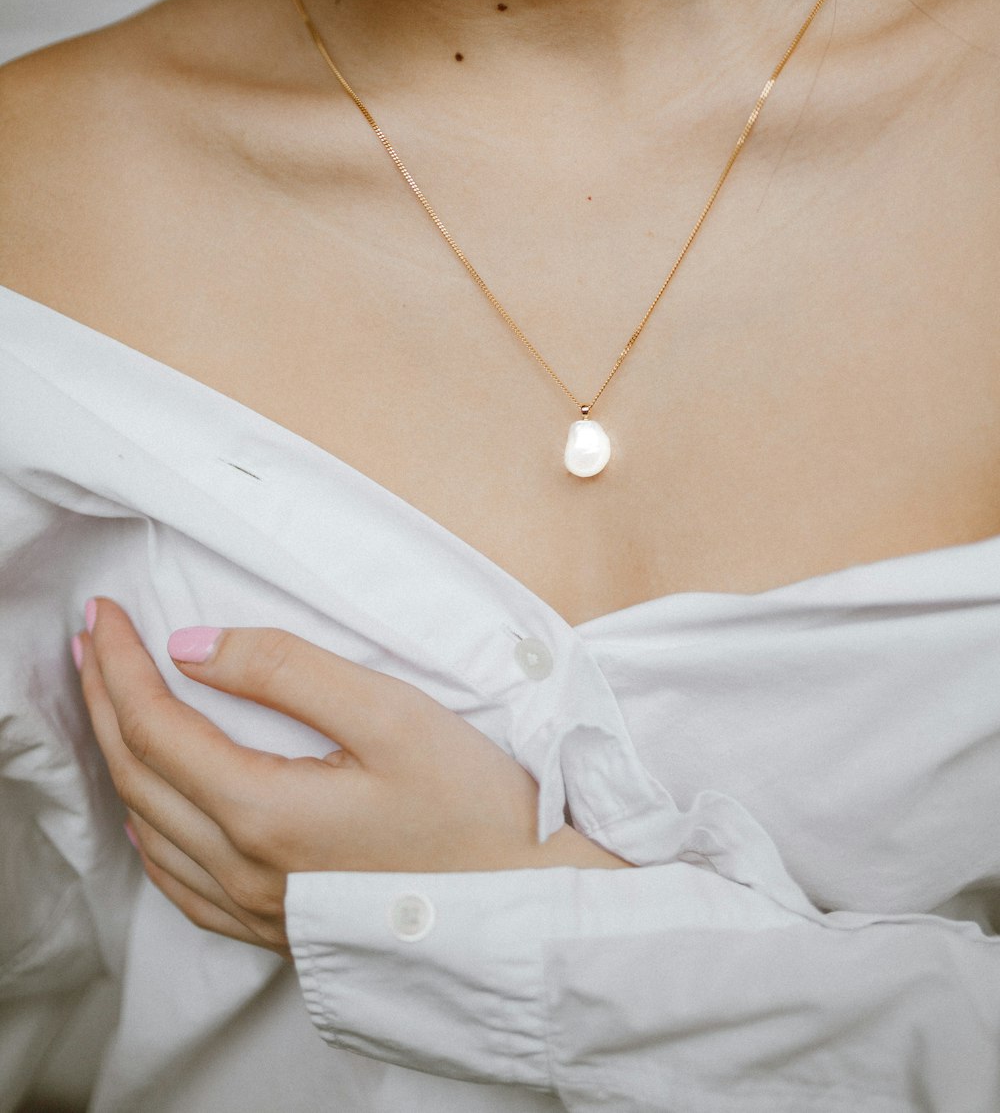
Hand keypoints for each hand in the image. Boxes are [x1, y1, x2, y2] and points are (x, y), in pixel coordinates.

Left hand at [75, 599, 628, 956]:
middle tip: (89, 640)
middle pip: (138, 774)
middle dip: (104, 699)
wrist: (525, 907)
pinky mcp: (280, 929)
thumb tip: (193, 647)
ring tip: (109, 703)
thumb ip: (288, 672)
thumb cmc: (472, 806)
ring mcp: (257, 908)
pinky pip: (180, 882)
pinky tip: (153, 810)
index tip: (106, 612)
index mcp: (262, 811)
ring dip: (118, 757)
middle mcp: (244, 868)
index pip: (157, 725)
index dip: (122, 663)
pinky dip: (149, 829)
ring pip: (150, 828)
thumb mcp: (390, 714)